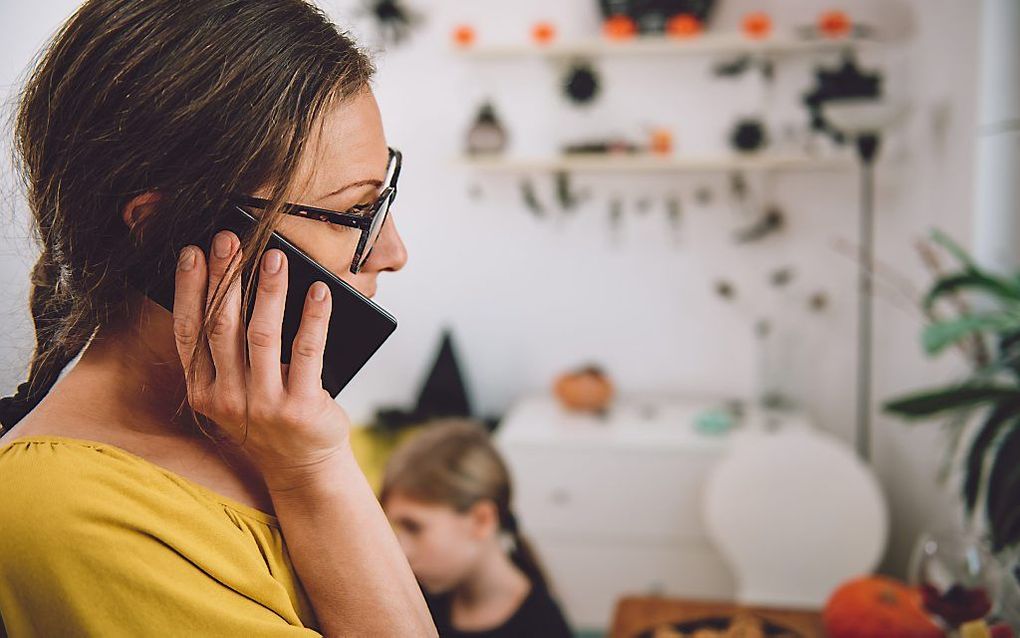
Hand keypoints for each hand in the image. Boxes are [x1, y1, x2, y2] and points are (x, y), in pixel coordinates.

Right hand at [172, 231, 351, 488]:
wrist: (304, 466)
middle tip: (231, 238)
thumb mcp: (236, 390)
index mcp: (203, 391)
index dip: (189, 290)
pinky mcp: (301, 407)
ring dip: (268, 291)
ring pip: (262, 335)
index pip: (190, 332)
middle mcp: (226, 399)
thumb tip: (237, 282)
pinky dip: (314, 317)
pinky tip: (320, 291)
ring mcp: (264, 406)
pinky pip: (308, 351)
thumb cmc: (270, 414)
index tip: (193, 251)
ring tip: (274, 257)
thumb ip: (229, 351)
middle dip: (225, 278)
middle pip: (222, 327)